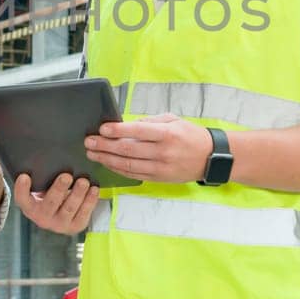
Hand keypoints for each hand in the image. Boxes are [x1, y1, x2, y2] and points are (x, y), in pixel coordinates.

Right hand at [13, 172, 98, 235]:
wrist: (60, 216)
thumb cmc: (49, 196)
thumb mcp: (41, 188)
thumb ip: (41, 177)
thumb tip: (44, 153)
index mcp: (30, 207)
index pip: (22, 199)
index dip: (21, 189)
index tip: (24, 176)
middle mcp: (43, 218)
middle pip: (50, 203)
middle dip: (59, 189)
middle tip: (66, 176)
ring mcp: (60, 224)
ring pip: (69, 208)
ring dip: (77, 194)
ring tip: (83, 181)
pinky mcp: (75, 226)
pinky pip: (84, 213)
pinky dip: (90, 201)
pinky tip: (94, 189)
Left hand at [83, 113, 213, 183]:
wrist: (210, 158)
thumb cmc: (191, 136)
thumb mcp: (174, 120)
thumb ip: (150, 121)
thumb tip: (128, 125)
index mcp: (167, 134)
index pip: (137, 132)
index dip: (117, 131)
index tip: (102, 128)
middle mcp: (162, 152)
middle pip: (128, 150)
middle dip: (105, 145)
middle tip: (89, 141)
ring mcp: (160, 168)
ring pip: (128, 165)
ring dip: (107, 159)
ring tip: (92, 153)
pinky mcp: (158, 178)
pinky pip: (134, 175)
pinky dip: (118, 169)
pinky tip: (107, 163)